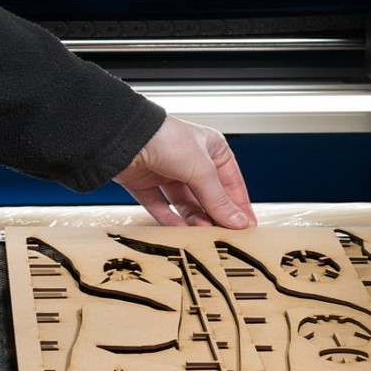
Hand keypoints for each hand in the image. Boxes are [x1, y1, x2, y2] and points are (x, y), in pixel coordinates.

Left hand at [114, 115, 256, 228]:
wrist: (123, 136)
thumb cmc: (165, 137)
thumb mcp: (202, 170)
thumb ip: (218, 200)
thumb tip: (237, 221)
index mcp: (211, 149)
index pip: (232, 182)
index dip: (239, 204)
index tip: (247, 225)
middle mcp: (189, 160)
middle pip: (208, 195)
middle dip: (216, 214)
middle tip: (225, 233)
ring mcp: (167, 172)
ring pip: (186, 203)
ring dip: (195, 219)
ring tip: (203, 232)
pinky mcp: (145, 184)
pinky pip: (161, 207)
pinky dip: (170, 220)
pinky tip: (181, 230)